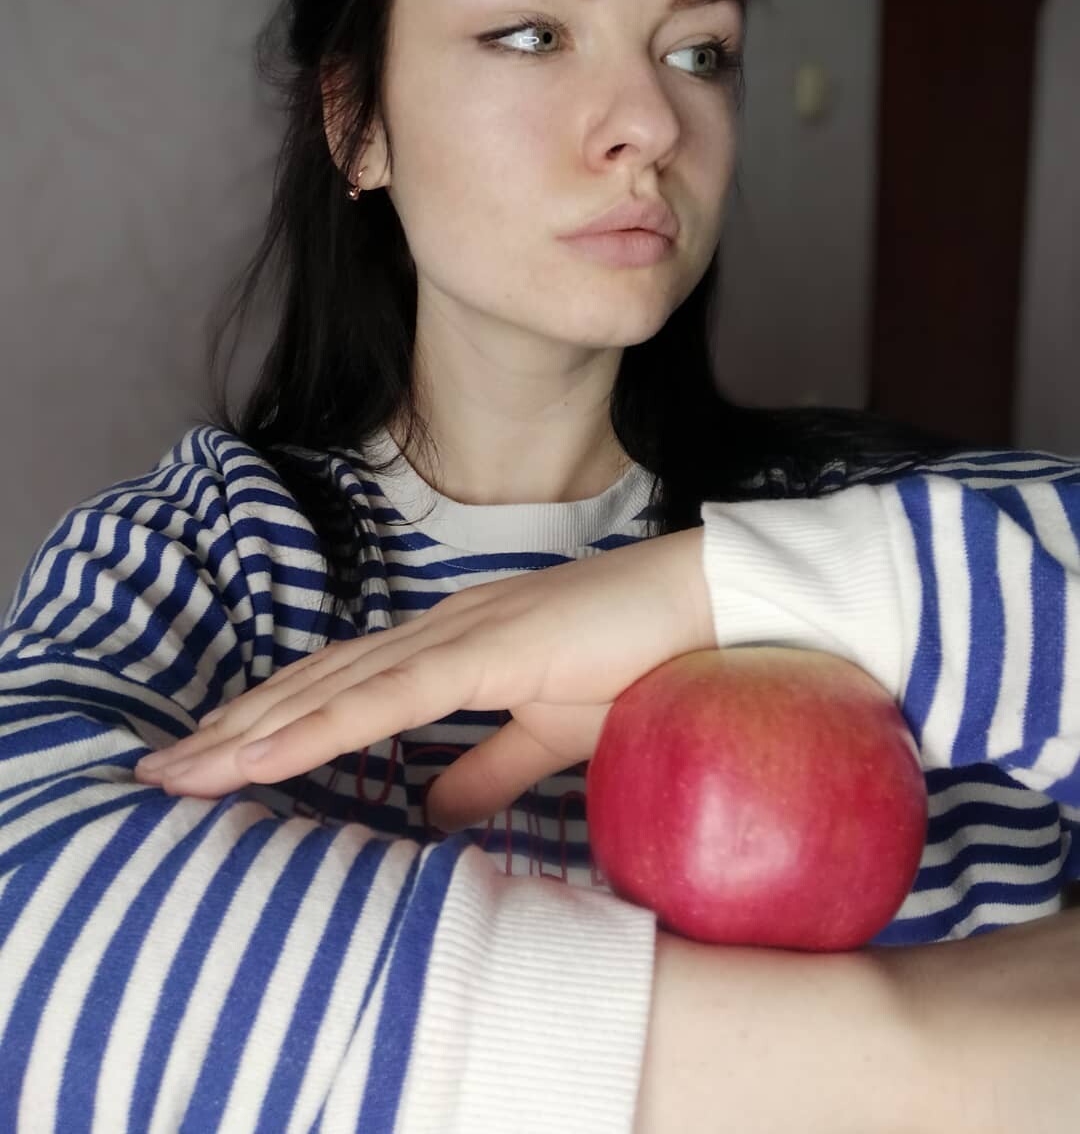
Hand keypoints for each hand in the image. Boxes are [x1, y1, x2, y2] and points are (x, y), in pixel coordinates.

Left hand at [133, 525, 715, 831]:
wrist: (703, 608)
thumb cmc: (636, 662)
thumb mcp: (548, 735)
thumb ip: (487, 772)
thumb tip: (430, 813)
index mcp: (451, 647)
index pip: (342, 688)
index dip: (272, 719)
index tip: (211, 759)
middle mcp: (437, 630)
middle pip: (315, 684)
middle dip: (235, 728)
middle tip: (162, 771)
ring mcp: (457, 632)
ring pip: (332, 687)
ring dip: (252, 730)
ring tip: (184, 769)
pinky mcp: (485, 648)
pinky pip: (386, 696)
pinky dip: (315, 726)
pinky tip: (260, 754)